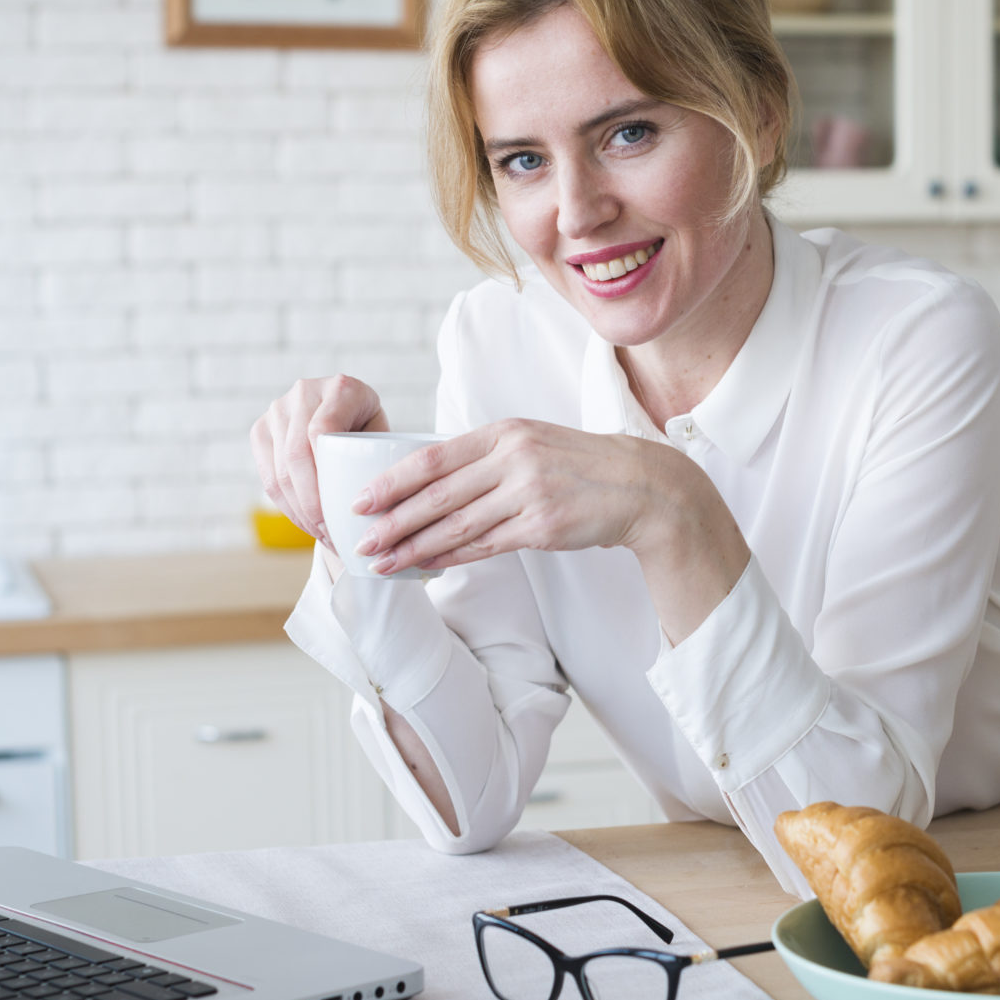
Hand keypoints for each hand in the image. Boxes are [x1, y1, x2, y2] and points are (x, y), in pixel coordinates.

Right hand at [249, 375, 388, 543]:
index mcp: (341, 388)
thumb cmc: (374, 432)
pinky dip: (286, 506)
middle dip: (311, 505)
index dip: (324, 479)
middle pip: (296, 456)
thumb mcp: (387, 439)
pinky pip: (268, 477)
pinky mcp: (261, 429)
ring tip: (321, 536)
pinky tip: (304, 524)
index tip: (340, 514)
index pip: (321, 432)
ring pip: (279, 471)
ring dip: (298, 512)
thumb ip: (383, 465)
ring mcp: (278, 409)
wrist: (349, 411)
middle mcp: (304, 391)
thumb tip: (380, 514)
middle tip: (330, 536)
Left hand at [350, 420, 672, 575]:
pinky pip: (486, 546)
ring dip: (415, 547)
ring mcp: (528, 493)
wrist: (639, 484)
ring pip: (456, 525)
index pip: (433, 457)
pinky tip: (428, 566)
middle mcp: (513, 458)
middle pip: (437, 494)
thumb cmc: (578, 466)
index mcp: (504, 432)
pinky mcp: (542, 526)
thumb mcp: (531, 442)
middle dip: (393, 521)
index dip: (392, 481)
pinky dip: (453, 558)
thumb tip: (429, 480)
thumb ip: (485, 456)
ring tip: (384, 562)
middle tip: (361, 540)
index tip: (361, 500)